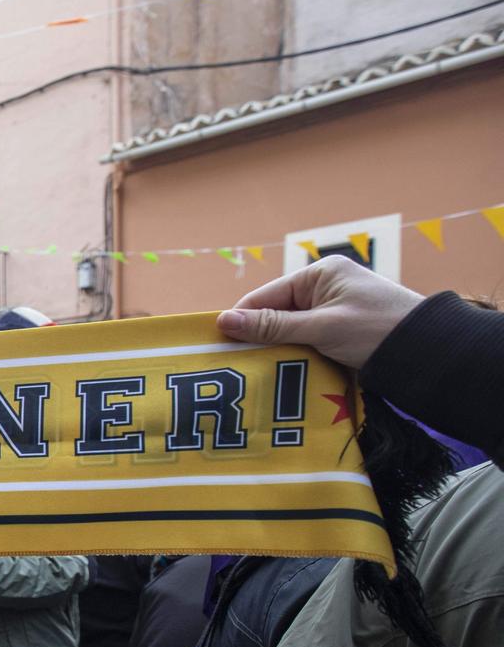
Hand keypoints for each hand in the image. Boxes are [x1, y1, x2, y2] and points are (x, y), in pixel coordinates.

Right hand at [216, 256, 424, 368]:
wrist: (429, 352)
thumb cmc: (377, 330)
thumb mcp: (320, 327)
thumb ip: (272, 326)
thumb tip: (223, 320)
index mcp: (320, 274)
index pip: (266, 296)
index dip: (241, 320)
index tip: (217, 346)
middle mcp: (325, 288)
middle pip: (275, 314)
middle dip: (259, 338)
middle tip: (235, 365)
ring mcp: (333, 311)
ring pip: (289, 331)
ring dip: (278, 351)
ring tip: (256, 372)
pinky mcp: (341, 332)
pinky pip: (306, 342)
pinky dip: (296, 356)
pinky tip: (283, 372)